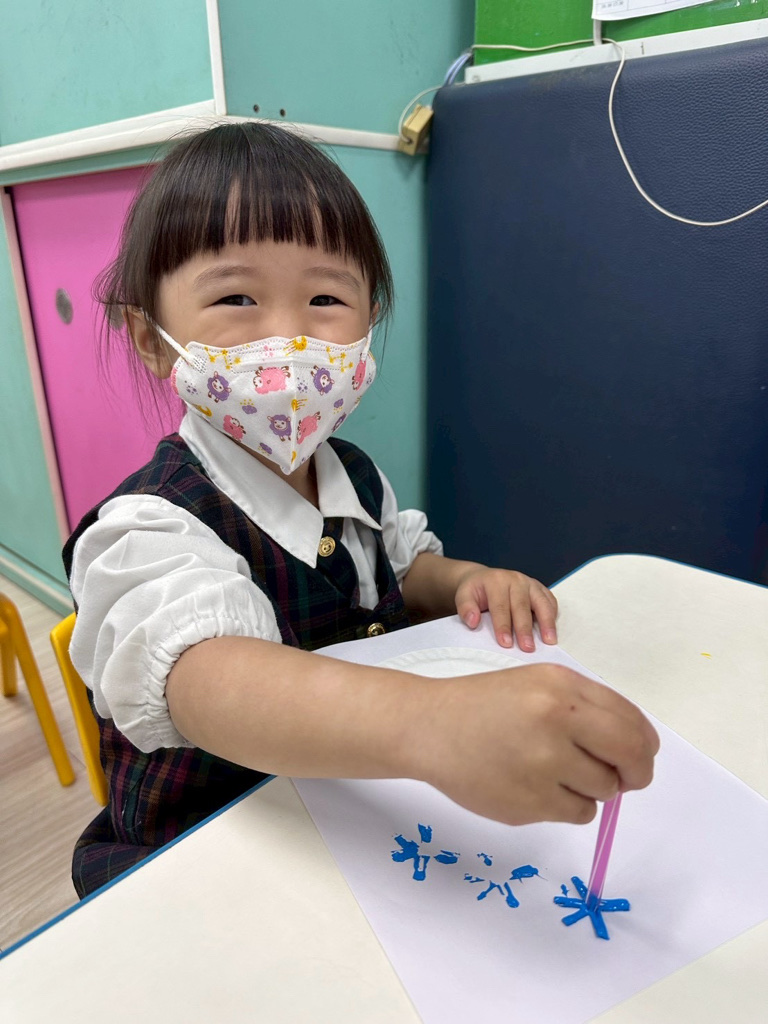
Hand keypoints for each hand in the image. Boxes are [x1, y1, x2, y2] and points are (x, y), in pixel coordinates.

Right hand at [414, 664, 658, 826]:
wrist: (431, 727)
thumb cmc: (487, 704)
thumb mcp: (538, 683)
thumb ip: (587, 707)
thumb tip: (636, 750)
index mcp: (561, 688)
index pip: (631, 723)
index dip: (643, 746)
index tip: (638, 756)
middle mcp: (555, 723)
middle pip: (630, 759)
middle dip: (636, 774)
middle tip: (625, 779)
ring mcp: (542, 766)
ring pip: (604, 791)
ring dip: (591, 788)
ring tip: (555, 772)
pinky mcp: (529, 803)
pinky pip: (577, 813)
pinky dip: (567, 805)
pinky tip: (537, 786)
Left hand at [455, 566, 557, 650]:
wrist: (484, 578)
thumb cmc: (475, 591)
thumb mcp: (463, 595)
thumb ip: (466, 608)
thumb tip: (473, 622)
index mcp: (496, 581)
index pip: (500, 606)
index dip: (503, 626)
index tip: (506, 644)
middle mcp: (515, 579)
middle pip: (522, 606)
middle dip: (525, 629)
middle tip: (528, 648)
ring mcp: (529, 583)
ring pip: (541, 602)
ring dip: (547, 623)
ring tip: (549, 641)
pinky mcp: (539, 588)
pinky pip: (550, 600)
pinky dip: (552, 615)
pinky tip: (552, 630)